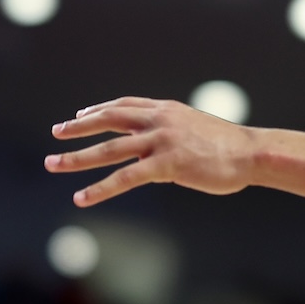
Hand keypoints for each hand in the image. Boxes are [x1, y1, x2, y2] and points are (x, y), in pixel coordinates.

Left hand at [45, 96, 256, 205]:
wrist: (251, 153)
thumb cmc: (227, 147)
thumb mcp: (194, 130)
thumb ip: (170, 136)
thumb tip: (154, 153)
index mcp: (166, 110)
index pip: (124, 105)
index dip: (99, 110)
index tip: (80, 116)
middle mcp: (159, 119)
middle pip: (109, 119)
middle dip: (78, 128)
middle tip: (56, 134)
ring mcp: (161, 140)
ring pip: (109, 148)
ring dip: (77, 157)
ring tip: (53, 165)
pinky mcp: (166, 163)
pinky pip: (125, 177)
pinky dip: (100, 188)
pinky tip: (82, 198)